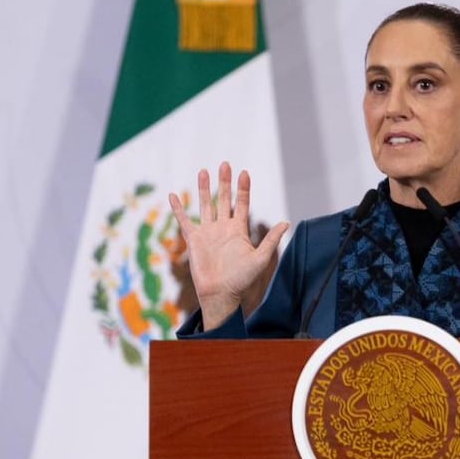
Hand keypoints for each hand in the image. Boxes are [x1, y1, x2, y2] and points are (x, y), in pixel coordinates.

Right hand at [169, 161, 288, 328]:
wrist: (221, 294)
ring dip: (203, 188)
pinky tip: (173, 195)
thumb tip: (286, 222)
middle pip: (223, 199)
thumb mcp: (260, 258)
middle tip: (225, 164)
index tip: (244, 172)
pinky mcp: (194, 240)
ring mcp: (208, 232)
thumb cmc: (242, 280)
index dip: (243, 189)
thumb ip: (271, 240)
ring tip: (203, 171)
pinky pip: (184, 221)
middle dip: (224, 182)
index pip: (241, 204)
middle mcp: (223, 228)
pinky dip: (178, 209)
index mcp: (239, 230)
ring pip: (205, 205)